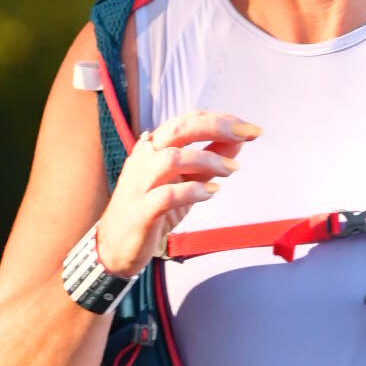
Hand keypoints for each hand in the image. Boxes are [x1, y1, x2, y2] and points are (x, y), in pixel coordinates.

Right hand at [95, 107, 259, 279]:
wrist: (116, 246)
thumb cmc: (152, 210)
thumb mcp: (186, 180)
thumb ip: (209, 159)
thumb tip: (238, 140)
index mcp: (155, 147)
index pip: (188, 120)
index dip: (220, 120)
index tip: (250, 128)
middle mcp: (145, 158)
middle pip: (180, 130)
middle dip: (217, 127)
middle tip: (246, 135)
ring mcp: (140, 184)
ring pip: (173, 159)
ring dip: (208, 160)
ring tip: (231, 169)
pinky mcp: (141, 211)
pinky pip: (167, 195)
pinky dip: (193, 191)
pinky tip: (211, 192)